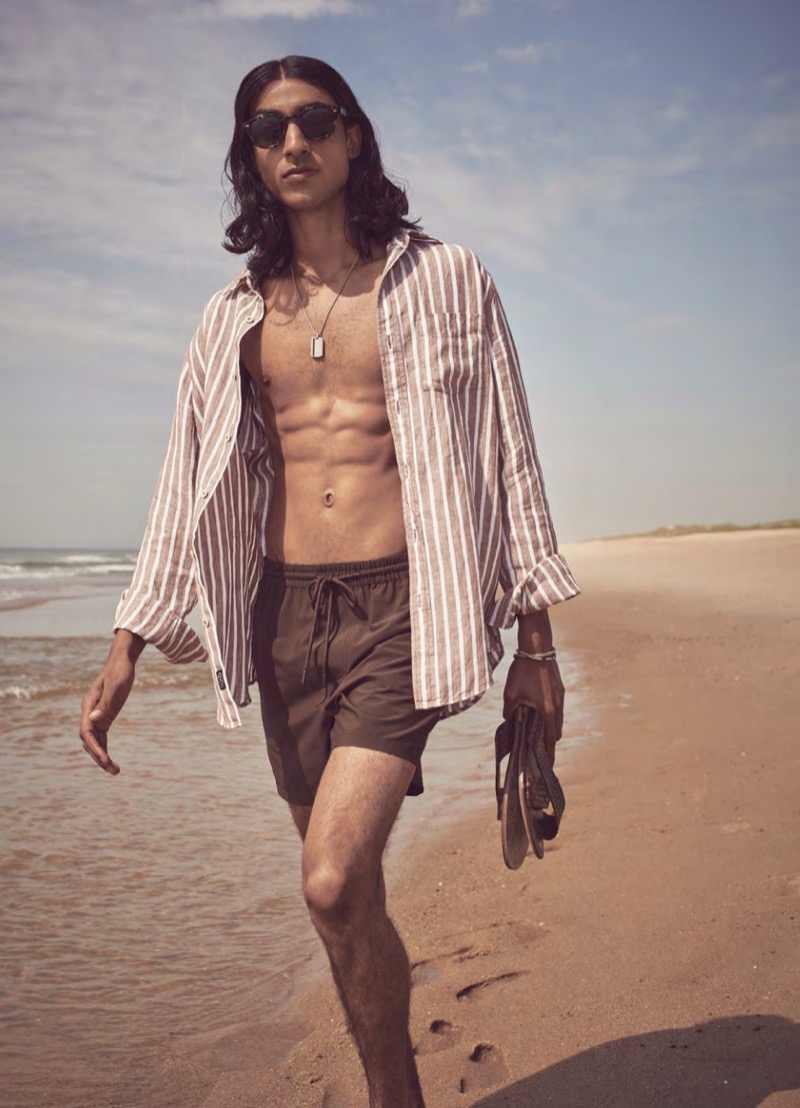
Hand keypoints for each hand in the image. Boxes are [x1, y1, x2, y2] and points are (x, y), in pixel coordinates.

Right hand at [79, 656, 135, 774]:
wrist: (122, 661)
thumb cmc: (120, 672)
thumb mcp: (116, 687)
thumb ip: (105, 705)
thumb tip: (93, 721)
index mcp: (89, 705)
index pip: (87, 732)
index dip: (95, 748)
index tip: (105, 760)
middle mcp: (89, 712)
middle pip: (89, 740)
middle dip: (99, 756)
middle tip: (113, 770)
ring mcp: (96, 714)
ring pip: (95, 740)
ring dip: (102, 755)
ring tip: (114, 770)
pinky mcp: (104, 715)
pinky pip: (101, 735)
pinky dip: (104, 747)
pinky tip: (110, 759)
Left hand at [502, 657, 564, 764]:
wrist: (537, 648)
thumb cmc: (523, 671)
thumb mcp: (511, 693)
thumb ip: (509, 711)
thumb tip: (508, 720)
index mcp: (548, 711)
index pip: (551, 739)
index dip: (549, 752)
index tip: (548, 764)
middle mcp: (558, 705)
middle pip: (556, 731)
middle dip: (549, 741)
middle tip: (538, 749)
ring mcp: (560, 696)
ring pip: (557, 718)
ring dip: (550, 726)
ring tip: (537, 731)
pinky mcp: (559, 688)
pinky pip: (557, 707)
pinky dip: (550, 714)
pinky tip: (538, 711)